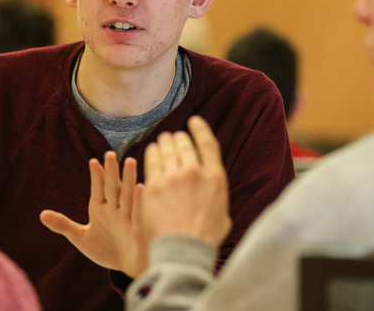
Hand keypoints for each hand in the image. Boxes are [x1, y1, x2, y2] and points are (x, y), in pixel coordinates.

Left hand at [40, 152, 148, 277]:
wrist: (127, 266)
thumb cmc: (106, 250)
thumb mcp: (81, 237)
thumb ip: (63, 225)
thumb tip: (41, 215)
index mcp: (100, 208)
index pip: (97, 189)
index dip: (96, 176)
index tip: (93, 162)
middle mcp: (115, 209)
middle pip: (112, 187)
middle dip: (111, 171)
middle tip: (109, 154)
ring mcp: (128, 218)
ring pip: (128, 195)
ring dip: (129, 179)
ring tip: (129, 161)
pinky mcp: (139, 228)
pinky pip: (139, 213)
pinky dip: (140, 201)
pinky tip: (141, 188)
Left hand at [142, 116, 230, 247]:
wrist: (181, 251)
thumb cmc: (204, 239)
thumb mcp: (223, 216)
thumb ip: (217, 199)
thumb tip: (213, 195)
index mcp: (216, 178)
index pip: (208, 144)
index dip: (200, 129)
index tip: (194, 122)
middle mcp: (195, 172)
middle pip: (185, 145)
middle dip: (179, 138)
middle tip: (174, 137)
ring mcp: (173, 177)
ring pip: (166, 150)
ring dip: (164, 143)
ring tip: (161, 141)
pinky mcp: (154, 185)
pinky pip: (151, 162)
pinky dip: (151, 154)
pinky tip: (150, 151)